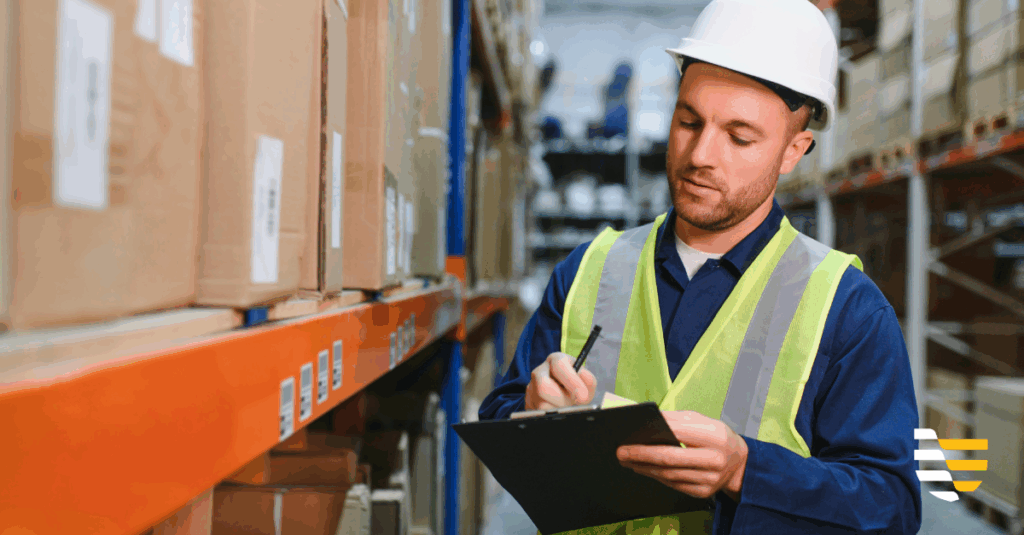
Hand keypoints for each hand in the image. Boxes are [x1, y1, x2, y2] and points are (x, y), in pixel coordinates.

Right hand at [524, 353, 597, 410]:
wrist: (561, 389)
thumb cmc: (575, 382)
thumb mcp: (584, 378)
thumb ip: (588, 381)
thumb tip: (582, 394)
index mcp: (556, 360)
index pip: (559, 366)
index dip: (572, 381)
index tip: (583, 396)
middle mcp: (540, 371)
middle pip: (543, 387)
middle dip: (561, 399)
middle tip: (573, 403)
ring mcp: (531, 387)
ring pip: (542, 405)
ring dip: (558, 409)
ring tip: (566, 405)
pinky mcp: (528, 402)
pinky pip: (539, 414)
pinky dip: (552, 415)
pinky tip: (558, 409)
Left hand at [616, 411, 748, 501]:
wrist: (739, 463)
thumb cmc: (716, 437)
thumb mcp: (702, 421)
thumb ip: (676, 420)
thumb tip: (647, 421)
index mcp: (715, 436)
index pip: (678, 434)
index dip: (653, 435)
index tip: (631, 436)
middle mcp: (714, 460)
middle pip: (670, 458)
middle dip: (641, 455)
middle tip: (621, 452)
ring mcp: (709, 479)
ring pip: (668, 474)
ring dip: (644, 468)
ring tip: (627, 460)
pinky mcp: (703, 492)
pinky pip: (673, 484)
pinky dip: (656, 476)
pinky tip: (644, 469)